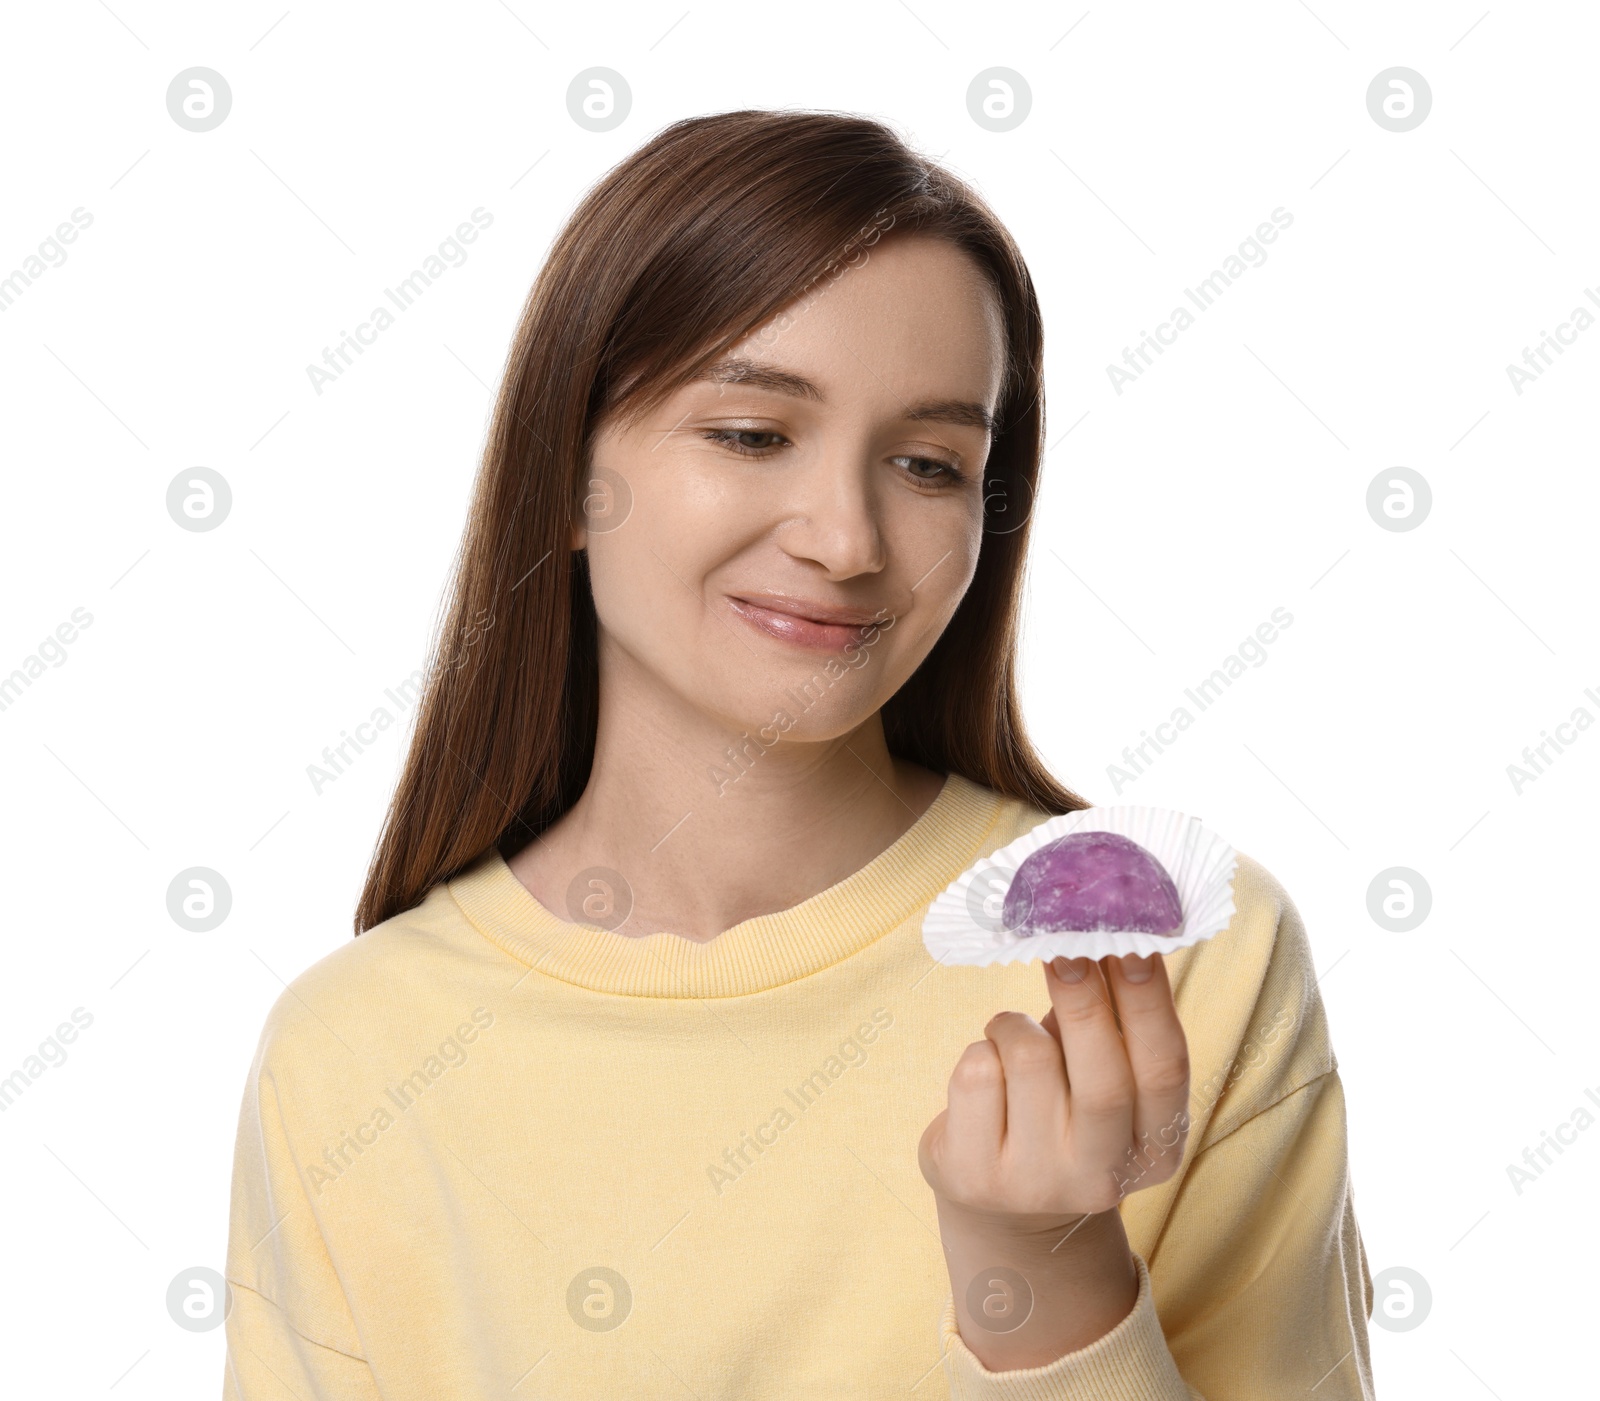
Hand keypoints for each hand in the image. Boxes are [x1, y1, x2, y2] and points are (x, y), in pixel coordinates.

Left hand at [917, 952, 1190, 1366]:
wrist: (1003, 1205)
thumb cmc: (1061, 1107)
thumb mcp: (1102, 1076)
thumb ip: (1113, 1021)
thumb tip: (1110, 922)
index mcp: (1156, 1147)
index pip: (1165, 1067)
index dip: (1150, 1000)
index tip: (1133, 938)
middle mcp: (1102, 1176)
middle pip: (1102, 1078)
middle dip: (1083, 998)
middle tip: (1064, 945)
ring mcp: (1036, 1183)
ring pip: (1029, 1062)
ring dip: (1015, 1025)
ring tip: (1011, 1033)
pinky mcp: (975, 1176)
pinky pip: (976, 1076)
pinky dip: (980, 1050)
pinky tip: (987, 1072)